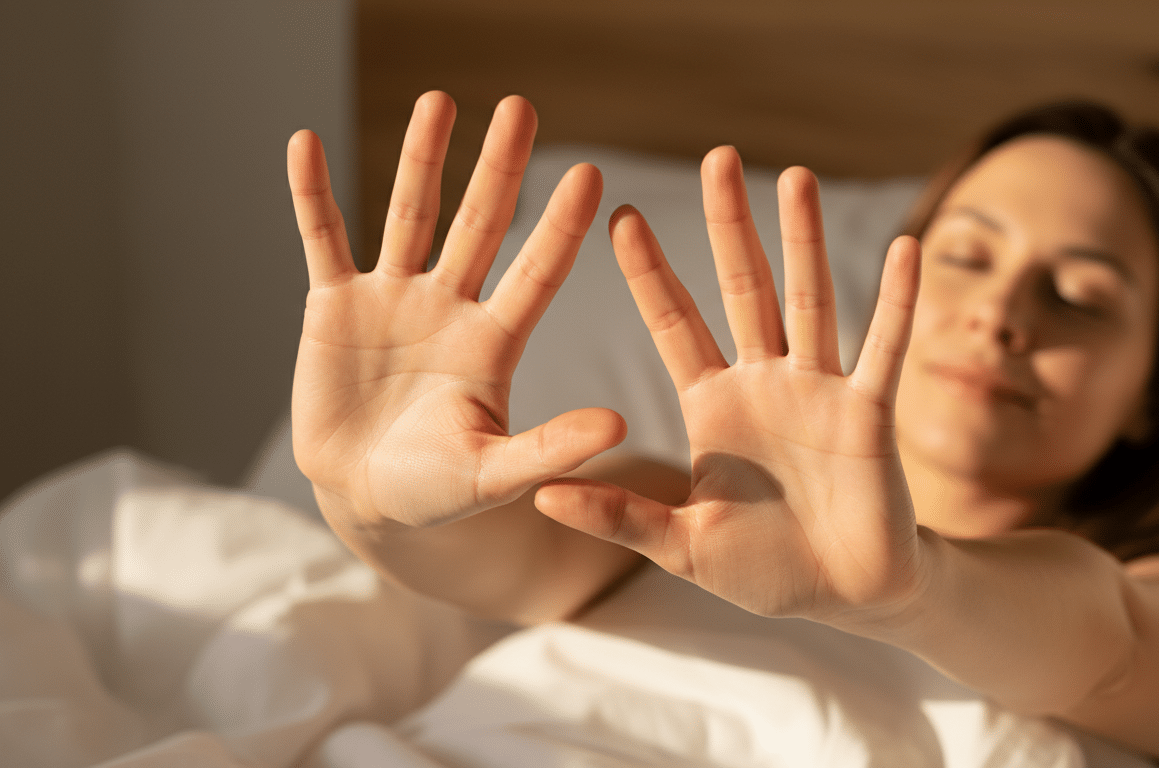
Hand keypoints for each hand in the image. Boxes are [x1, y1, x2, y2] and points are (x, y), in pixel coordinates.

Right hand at [287, 92, 623, 530]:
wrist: (367, 499)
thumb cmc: (438, 491)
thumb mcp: (494, 472)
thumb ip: (550, 447)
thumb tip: (619, 426)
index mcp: (494, 343)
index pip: (536, 273)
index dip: (560, 228)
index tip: (592, 175)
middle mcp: (451, 306)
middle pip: (480, 224)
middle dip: (499, 168)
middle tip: (521, 106)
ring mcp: (393, 299)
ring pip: (410, 216)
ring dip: (421, 160)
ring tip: (439, 101)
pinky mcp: (334, 306)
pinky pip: (323, 239)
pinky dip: (312, 195)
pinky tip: (306, 142)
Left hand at [535, 147, 923, 621]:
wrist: (843, 597)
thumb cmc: (761, 569)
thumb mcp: (680, 546)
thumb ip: (619, 516)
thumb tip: (541, 497)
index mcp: (712, 404)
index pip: (675, 324)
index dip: (650, 272)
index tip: (620, 215)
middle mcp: (763, 382)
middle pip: (742, 288)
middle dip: (728, 227)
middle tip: (717, 158)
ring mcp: (818, 391)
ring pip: (809, 302)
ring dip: (804, 241)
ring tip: (796, 176)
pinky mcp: (867, 414)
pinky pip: (883, 349)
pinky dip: (895, 303)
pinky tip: (905, 248)